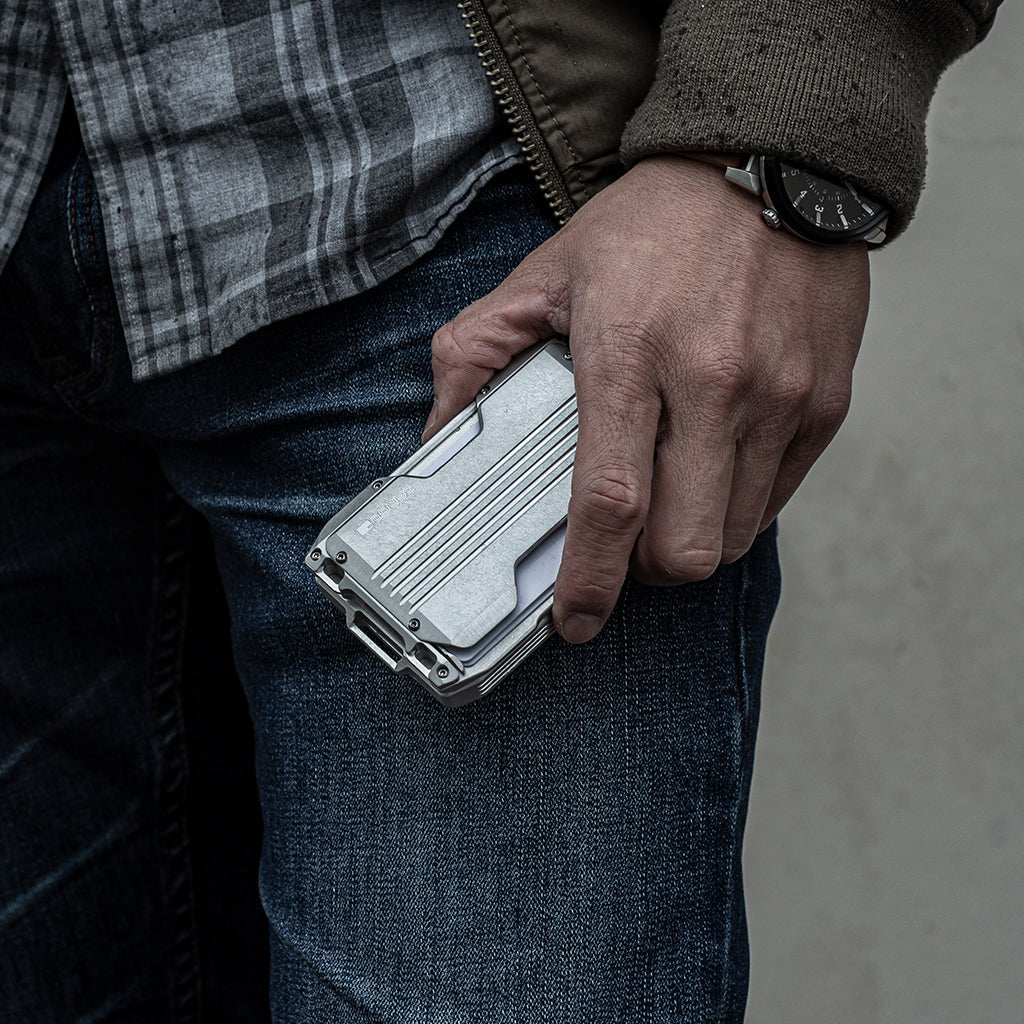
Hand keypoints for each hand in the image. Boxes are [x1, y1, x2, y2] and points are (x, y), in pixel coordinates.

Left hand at [425, 156, 868, 643]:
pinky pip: (778, 498)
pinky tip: (714, 466)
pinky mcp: (824, 403)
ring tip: (670, 496)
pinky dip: (739, 506)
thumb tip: (440, 431)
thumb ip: (477, 352)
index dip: (590, 579)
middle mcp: (715, 382)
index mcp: (630, 352)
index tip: (576, 616)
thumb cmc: (656, 223)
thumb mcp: (546, 272)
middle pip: (685, 548)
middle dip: (646, 572)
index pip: (609, 501)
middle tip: (626, 545)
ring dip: (693, 539)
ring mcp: (780, 397)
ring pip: (734, 536)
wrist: (771, 159)